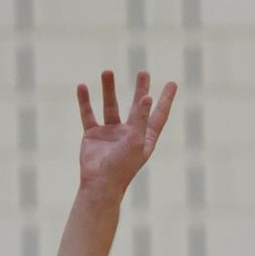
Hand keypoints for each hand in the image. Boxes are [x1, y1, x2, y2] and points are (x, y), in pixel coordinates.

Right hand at [77, 69, 176, 192]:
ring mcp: (110, 133)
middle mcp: (129, 133)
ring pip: (110, 106)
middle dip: (140, 89)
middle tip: (143, 72)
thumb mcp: (136, 141)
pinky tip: (82, 87)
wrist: (99, 184)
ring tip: (107, 71)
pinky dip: (85, 101)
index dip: (166, 99)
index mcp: (144, 137)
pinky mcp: (93, 135)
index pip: (159, 114)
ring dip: (108, 89)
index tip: (172, 83)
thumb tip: (148, 96)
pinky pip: (88, 114)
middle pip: (136, 106)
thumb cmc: (122, 167)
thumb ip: (142, 119)